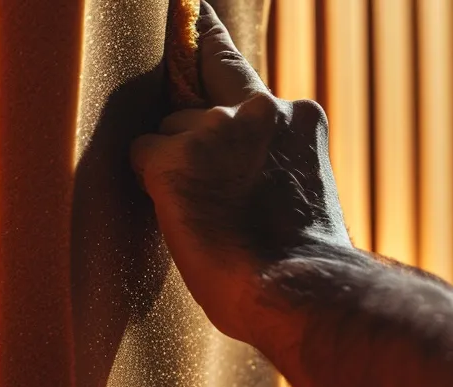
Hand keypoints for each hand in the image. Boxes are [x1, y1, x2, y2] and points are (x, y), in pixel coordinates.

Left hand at [131, 2, 351, 343]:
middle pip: (193, 109)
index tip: (190, 6)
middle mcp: (255, 109)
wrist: (308, 292)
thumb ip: (276, 162)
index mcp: (296, 118)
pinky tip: (190, 219)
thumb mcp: (307, 193)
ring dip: (177, 174)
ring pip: (168, 137)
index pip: (235, 66)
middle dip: (193, 146)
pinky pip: (143, 160)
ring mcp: (211, 129)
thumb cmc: (309, 266)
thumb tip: (248, 183)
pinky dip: (155, 190)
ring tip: (215, 222)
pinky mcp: (171, 158)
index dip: (209, 39)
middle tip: (210, 192)